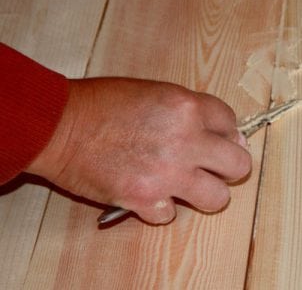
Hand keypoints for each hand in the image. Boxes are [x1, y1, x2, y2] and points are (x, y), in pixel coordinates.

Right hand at [27, 78, 250, 224]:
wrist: (58, 125)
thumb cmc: (100, 104)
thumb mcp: (154, 92)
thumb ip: (189, 110)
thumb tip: (219, 133)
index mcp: (187, 107)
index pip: (231, 123)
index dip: (227, 134)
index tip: (218, 141)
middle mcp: (186, 139)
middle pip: (238, 164)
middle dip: (229, 167)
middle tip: (213, 168)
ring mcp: (167, 172)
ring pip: (218, 198)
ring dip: (205, 193)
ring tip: (187, 186)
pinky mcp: (144, 198)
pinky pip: (170, 215)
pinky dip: (160, 208)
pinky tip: (148, 194)